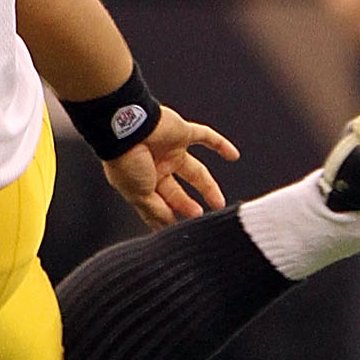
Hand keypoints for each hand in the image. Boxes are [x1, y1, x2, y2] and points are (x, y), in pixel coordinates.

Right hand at [103, 105, 239, 230]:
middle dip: (188, 206)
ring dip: (208, 187)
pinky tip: (234, 155)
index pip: (159, 203)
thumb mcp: (137, 194)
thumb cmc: (125, 160)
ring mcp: (170, 149)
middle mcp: (157, 165)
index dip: (168, 217)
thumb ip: (154, 210)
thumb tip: (166, 225)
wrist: (125, 127)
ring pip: (195, 171)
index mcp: (143, 180)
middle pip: (178, 190)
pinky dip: (220, 144)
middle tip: (199, 216)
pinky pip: (205, 137)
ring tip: (219, 203)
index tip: (176, 231)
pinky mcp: (182, 132)